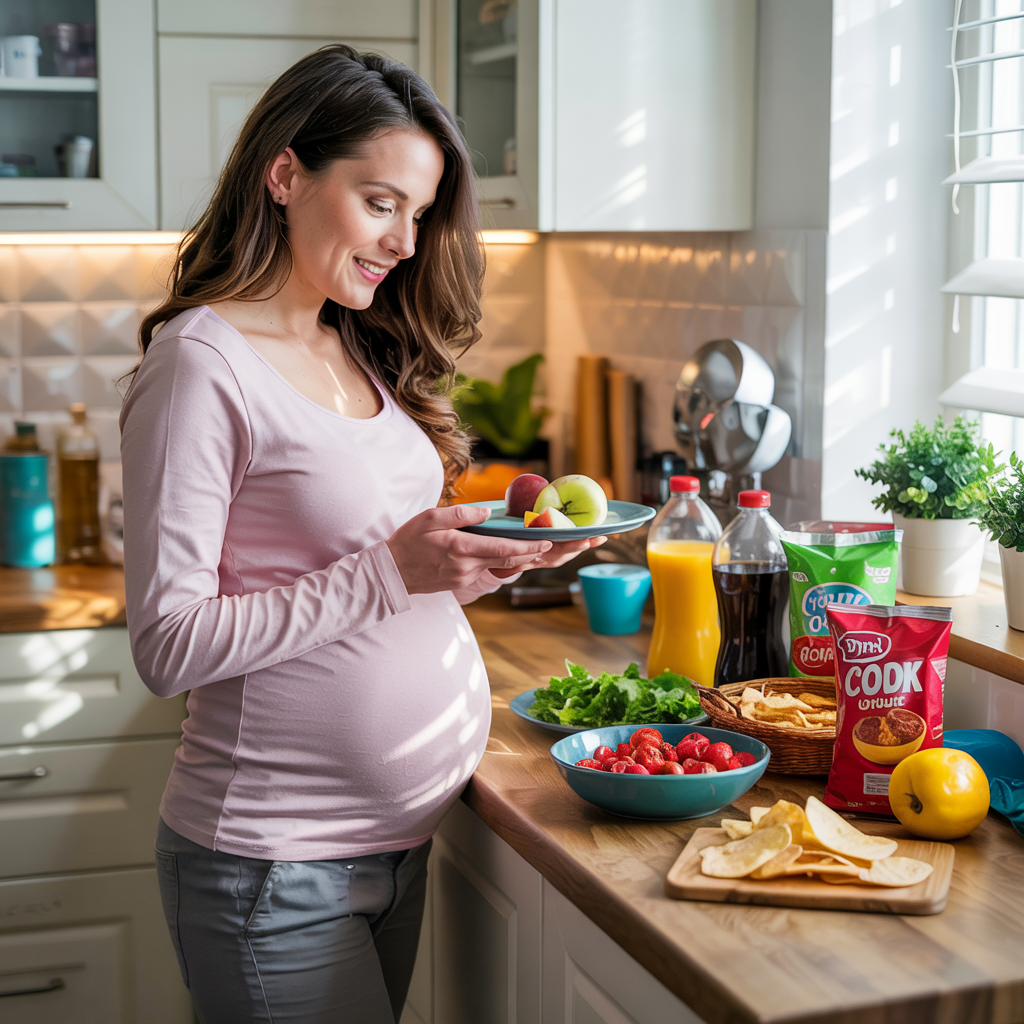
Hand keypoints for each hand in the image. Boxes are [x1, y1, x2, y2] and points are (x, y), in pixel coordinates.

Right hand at [388, 504, 599, 594]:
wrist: (390, 575)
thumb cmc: (407, 542)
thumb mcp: (429, 518)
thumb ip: (460, 516)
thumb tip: (487, 512)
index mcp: (462, 551)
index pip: (505, 550)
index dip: (531, 546)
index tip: (554, 541)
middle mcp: (471, 568)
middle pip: (517, 562)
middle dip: (550, 553)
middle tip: (579, 544)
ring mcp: (470, 578)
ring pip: (511, 568)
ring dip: (540, 559)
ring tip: (569, 550)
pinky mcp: (467, 582)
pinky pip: (498, 571)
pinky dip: (519, 563)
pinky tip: (537, 556)